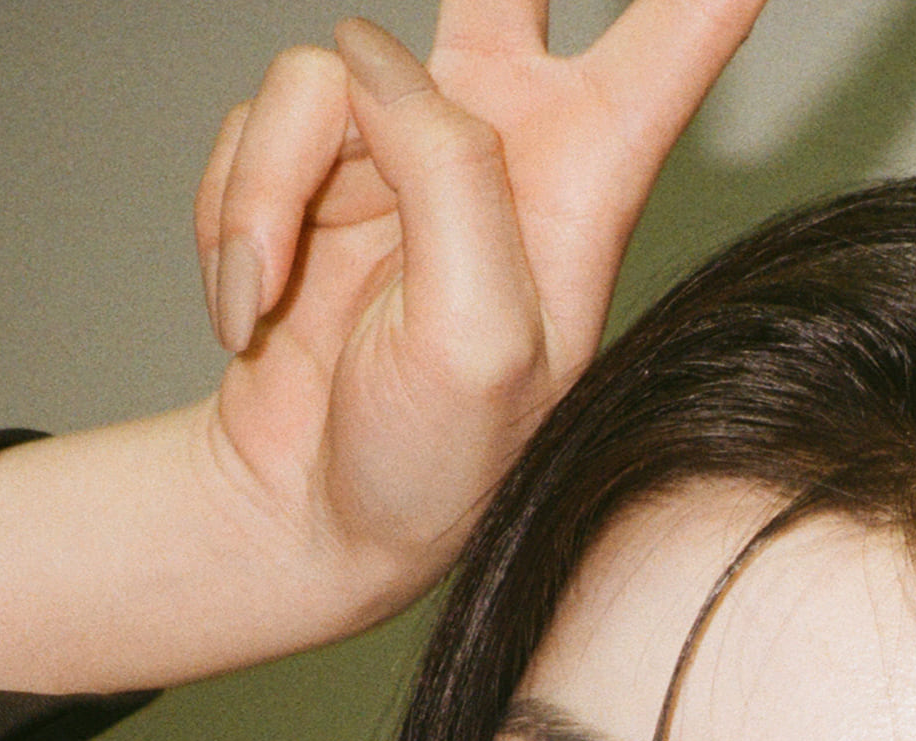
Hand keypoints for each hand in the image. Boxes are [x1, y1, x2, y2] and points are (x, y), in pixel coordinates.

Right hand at [196, 2, 767, 604]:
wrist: (314, 516)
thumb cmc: (430, 462)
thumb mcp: (478, 336)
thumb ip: (446, 174)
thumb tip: (367, 61)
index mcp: (595, 173)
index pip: (684, 23)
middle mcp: (510, 136)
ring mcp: (405, 141)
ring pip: (321, 72)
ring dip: (266, 188)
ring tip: (272, 298)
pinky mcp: (319, 161)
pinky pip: (254, 122)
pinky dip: (231, 213)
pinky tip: (253, 300)